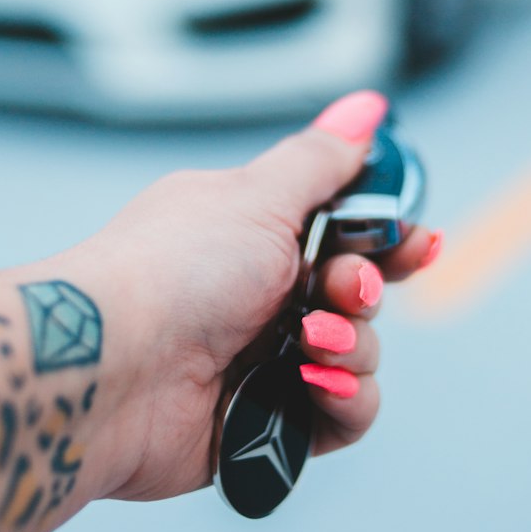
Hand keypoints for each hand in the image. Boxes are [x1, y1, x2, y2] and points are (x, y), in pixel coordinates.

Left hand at [65, 92, 441, 503]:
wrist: (111, 367)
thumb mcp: (257, 196)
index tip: (420, 241)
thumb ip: (322, 161)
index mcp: (251, 234)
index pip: (343, 232)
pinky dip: (342, 401)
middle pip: (357, 295)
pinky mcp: (264, 424)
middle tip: (337, 291)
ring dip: (352, 347)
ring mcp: (259, 362)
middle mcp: (255, 296)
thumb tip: (366, 106)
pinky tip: (313, 386)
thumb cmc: (172, 270)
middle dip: (363, 292)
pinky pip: (340, 417)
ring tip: (307, 342)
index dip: (389, 239)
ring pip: (357, 356)